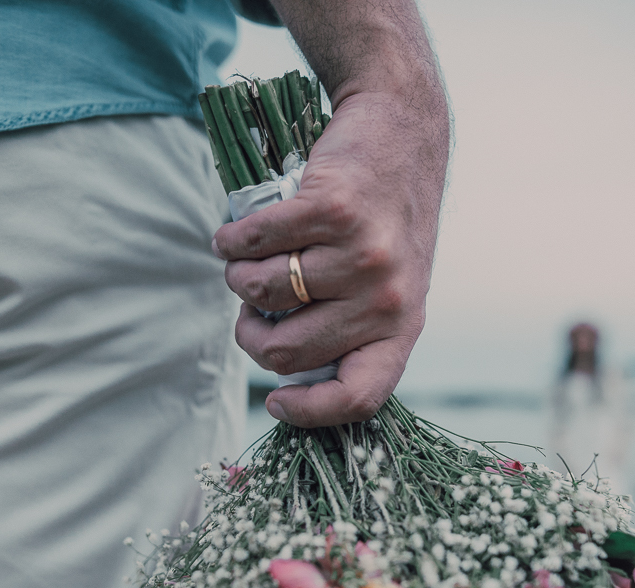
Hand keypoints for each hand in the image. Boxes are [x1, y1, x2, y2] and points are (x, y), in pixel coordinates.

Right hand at [213, 84, 447, 427]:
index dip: (310, 411)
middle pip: (288, 351)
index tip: (274, 402)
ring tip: (248, 258)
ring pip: (262, 293)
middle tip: (251, 308)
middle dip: (250, 333)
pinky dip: (232, 240)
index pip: (360, 396)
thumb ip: (351, 326)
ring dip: (238, 277)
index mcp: (402, 326)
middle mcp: (387, 297)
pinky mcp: (333, 209)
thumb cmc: (383, 218)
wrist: (401, 130)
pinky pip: (254, 243)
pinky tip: (234, 234)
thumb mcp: (388, 283)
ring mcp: (363, 254)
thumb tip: (283, 369)